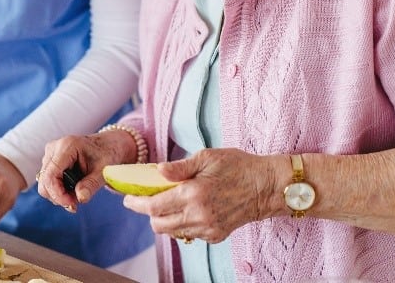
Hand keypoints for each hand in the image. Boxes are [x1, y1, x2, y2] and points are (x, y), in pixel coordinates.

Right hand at [37, 130, 136, 211]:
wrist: (107, 145)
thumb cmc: (106, 154)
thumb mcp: (103, 170)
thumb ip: (91, 184)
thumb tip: (80, 199)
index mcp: (67, 146)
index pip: (50, 176)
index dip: (58, 195)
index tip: (72, 205)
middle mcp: (54, 148)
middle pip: (44, 182)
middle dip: (59, 197)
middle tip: (77, 202)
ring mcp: (50, 154)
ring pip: (44, 183)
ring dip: (59, 194)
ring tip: (78, 193)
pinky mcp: (50, 160)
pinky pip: (47, 181)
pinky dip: (58, 190)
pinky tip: (73, 189)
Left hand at [121, 149, 286, 243]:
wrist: (267, 187)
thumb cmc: (238, 166)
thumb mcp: (207, 157)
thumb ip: (180, 168)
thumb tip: (157, 171)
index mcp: (193, 194)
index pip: (153, 206)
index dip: (136, 203)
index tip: (127, 198)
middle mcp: (198, 216)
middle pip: (158, 225)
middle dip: (148, 213)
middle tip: (146, 199)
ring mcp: (208, 229)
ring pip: (173, 232)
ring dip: (164, 219)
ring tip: (166, 202)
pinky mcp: (216, 235)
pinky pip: (189, 234)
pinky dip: (182, 224)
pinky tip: (187, 209)